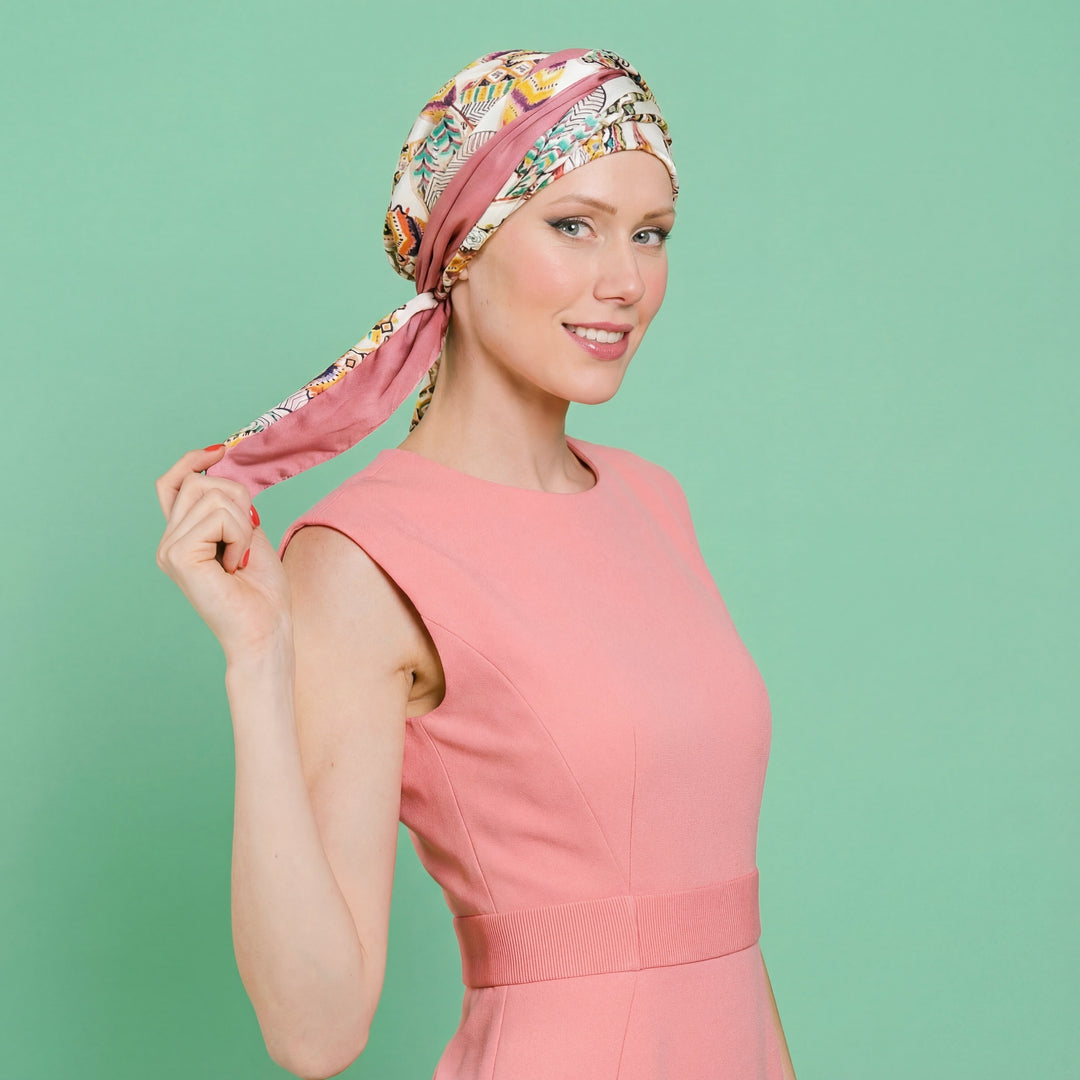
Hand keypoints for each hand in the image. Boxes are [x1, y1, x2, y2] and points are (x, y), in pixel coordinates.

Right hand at [155, 445, 291, 660]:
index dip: (192, 461)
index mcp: (183, 537)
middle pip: (198, 482)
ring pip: (210, 495)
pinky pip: (217, 516)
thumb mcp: (250, 534)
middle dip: (237, 499)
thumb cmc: (263, 593)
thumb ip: (232, 505)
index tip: (220, 451)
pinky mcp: (178, 556)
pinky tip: (236, 563)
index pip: (173, 483)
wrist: (266, 631)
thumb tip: (222, 465)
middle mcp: (169, 542)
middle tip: (247, 539)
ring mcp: (169, 549)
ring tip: (241, 557)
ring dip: (241, 522)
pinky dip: (239, 535)